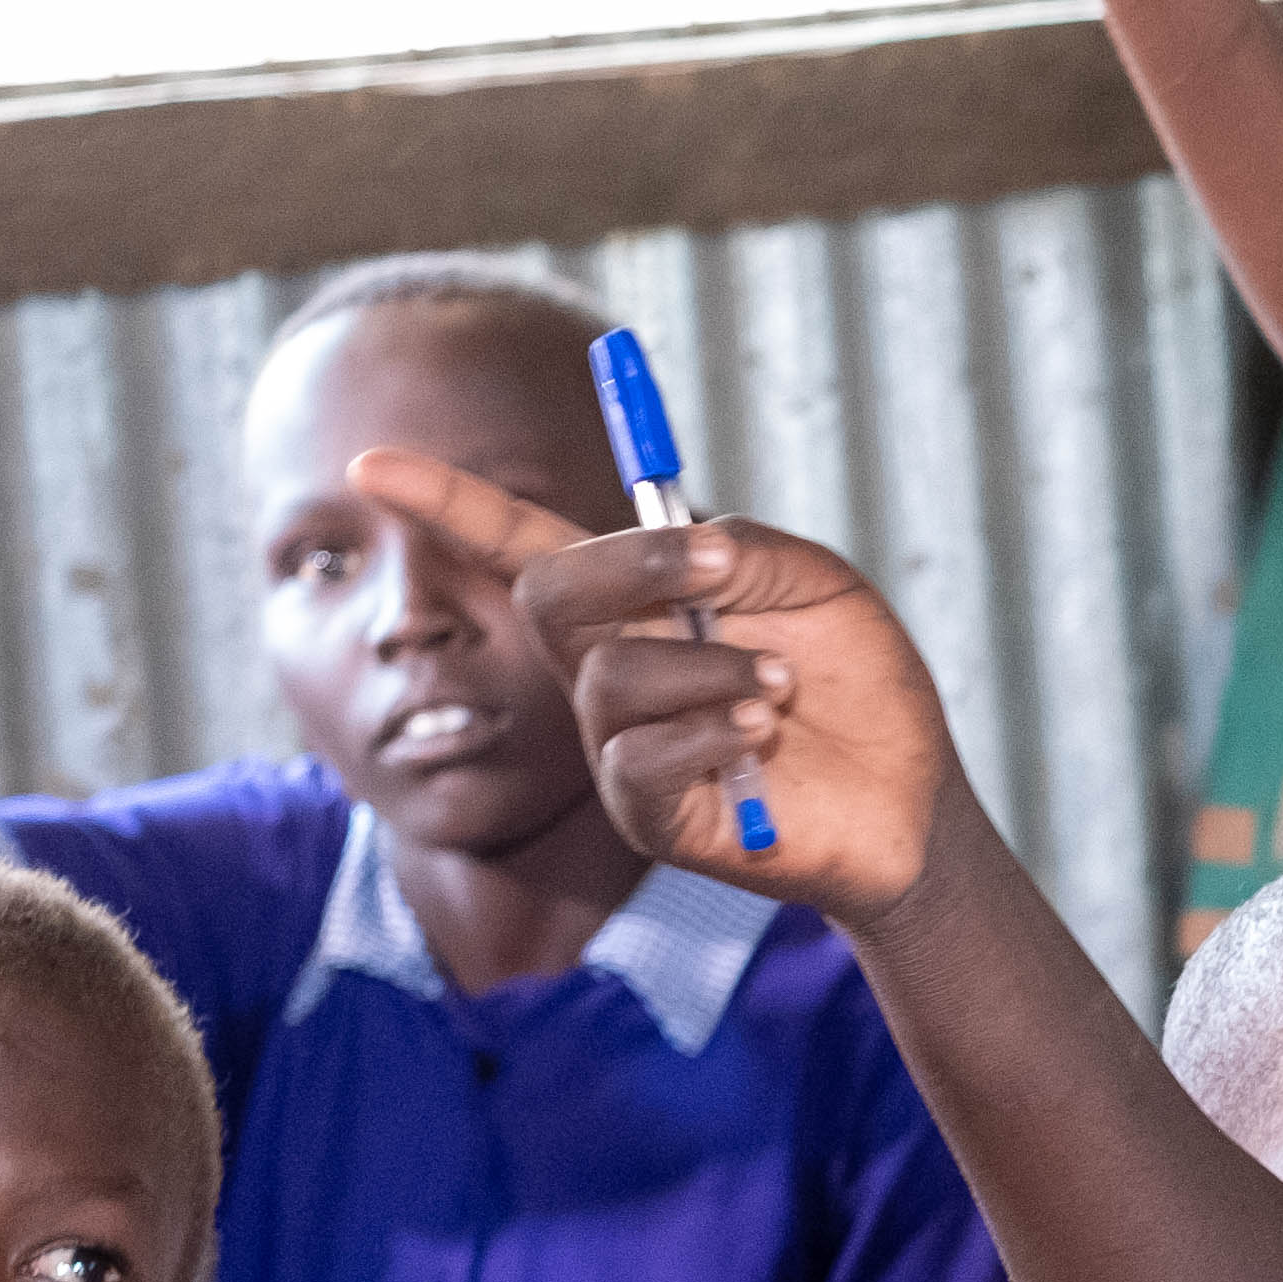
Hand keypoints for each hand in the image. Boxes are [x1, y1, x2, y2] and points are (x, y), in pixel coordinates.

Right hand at [349, 451, 972, 921]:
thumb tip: (681, 538)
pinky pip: (635, 760)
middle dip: (631, 562)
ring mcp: (620, 746)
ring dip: (707, 664)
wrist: (913, 802)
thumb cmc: (862, 689)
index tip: (369, 465)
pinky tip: (758, 732)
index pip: (519, 544)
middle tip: (717, 565)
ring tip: (781, 688)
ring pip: (606, 676)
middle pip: (549, 591)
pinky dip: (702, 730)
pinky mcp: (648, 816)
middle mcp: (610, 669)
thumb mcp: (817, 586)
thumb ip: (742, 548)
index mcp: (639, 602)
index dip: (447, 503)